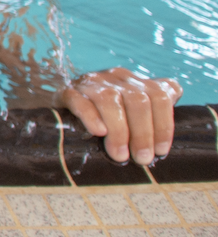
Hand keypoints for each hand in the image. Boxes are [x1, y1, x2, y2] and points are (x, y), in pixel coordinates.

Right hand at [62, 67, 180, 165]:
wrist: (66, 106)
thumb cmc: (108, 115)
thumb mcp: (135, 109)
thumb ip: (155, 110)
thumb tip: (170, 118)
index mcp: (136, 81)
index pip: (159, 96)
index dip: (163, 125)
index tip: (160, 151)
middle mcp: (116, 77)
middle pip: (137, 100)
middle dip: (142, 134)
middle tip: (140, 159)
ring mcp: (91, 82)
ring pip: (110, 101)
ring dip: (118, 131)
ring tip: (119, 155)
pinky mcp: (68, 91)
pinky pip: (80, 101)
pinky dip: (91, 117)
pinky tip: (97, 132)